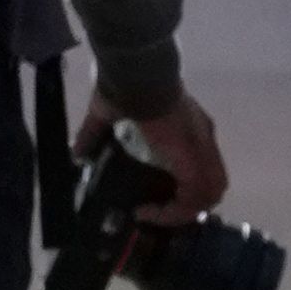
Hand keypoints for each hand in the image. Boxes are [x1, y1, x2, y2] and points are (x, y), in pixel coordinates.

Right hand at [71, 82, 228, 226]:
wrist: (136, 74)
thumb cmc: (124, 86)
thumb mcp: (106, 113)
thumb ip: (93, 134)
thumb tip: (76, 152)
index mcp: (189, 127)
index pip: (203, 164)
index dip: (187, 185)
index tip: (158, 195)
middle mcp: (202, 139)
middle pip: (214, 182)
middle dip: (190, 203)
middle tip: (162, 211)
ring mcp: (201, 149)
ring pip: (210, 193)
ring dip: (181, 211)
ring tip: (154, 215)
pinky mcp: (191, 160)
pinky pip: (192, 198)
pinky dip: (172, 212)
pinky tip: (147, 211)